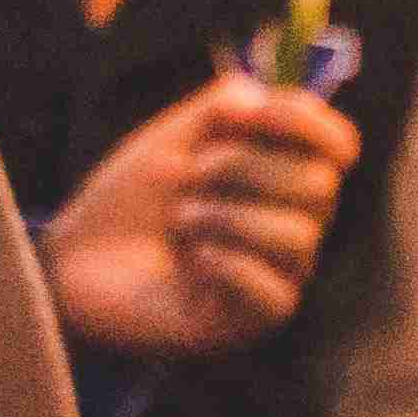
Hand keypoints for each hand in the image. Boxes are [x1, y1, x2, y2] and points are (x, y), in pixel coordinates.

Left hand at [41, 72, 359, 357]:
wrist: (77, 262)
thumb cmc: (129, 202)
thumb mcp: (174, 138)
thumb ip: (222, 105)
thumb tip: (259, 98)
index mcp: (284, 174)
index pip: (339, 145)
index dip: (305, 122)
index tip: (244, 113)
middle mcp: (295, 222)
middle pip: (319, 185)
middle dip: (245, 168)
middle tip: (190, 174)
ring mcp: (281, 273)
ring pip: (298, 236)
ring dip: (227, 218)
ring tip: (181, 221)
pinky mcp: (258, 318)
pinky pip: (276, 291)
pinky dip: (226, 265)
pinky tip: (190, 263)